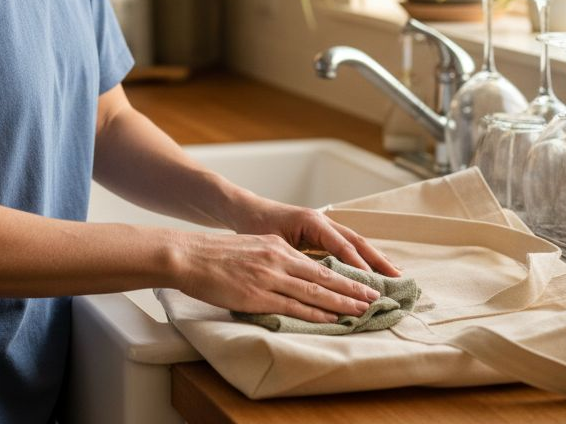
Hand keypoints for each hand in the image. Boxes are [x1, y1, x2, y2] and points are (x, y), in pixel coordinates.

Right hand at [172, 231, 382, 323]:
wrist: (190, 256)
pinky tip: (331, 318)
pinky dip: (316, 313)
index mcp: (277, 247)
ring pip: (315, 291)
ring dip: (342, 302)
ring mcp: (270, 278)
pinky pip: (293, 306)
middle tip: (374, 298)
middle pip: (324, 276)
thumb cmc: (215, 255)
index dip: (343, 274)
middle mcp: (279, 259)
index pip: (318, 263)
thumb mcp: (252, 247)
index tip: (362, 283)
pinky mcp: (258, 295)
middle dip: (352, 288)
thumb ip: (272, 258)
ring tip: (362, 310)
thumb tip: (290, 274)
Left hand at [230, 197, 401, 276]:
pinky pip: (347, 245)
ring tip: (395, 273)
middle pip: (356, 241)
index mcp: (312, 221)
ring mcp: (324, 225)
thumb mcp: (273, 243)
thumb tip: (318, 279)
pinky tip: (374, 267)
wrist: (245, 210)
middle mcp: (323, 221)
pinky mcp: (322, 233)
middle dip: (377, 260)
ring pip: (355, 242)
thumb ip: (296, 258)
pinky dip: (362, 256)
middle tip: (397, 277)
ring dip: (375, 258)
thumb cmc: (255, 226)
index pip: (341, 245)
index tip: (372, 281)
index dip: (358, 264)